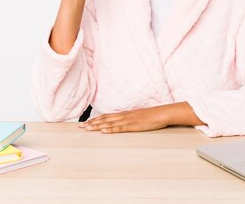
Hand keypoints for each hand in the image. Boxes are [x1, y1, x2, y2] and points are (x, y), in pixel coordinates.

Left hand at [78, 103, 204, 133]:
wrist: (163, 113)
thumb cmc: (153, 116)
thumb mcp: (139, 118)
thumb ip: (130, 120)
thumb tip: (122, 124)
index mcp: (125, 114)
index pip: (107, 116)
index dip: (95, 119)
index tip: (85, 123)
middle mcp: (124, 115)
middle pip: (105, 119)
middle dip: (92, 123)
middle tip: (80, 127)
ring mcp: (129, 120)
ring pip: (110, 123)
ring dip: (97, 126)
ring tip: (87, 129)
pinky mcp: (134, 125)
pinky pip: (120, 128)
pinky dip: (111, 129)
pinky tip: (104, 131)